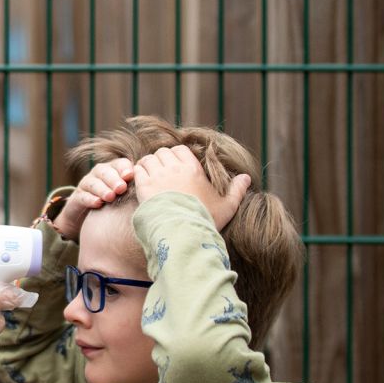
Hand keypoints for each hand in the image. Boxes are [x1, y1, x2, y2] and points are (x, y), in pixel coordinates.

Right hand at [53, 158, 135, 240]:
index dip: (125, 169)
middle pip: (106, 172)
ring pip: (94, 182)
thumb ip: (138, 188)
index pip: (120, 164)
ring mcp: (88, 184)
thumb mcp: (127, 194)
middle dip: (114, 179)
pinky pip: (83, 195)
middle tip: (122, 188)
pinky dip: (90, 199)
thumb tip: (158, 189)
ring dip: (102, 189)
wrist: (87, 214)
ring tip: (110, 197)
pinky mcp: (77, 196)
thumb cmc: (115, 202)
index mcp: (114, 169)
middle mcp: (100, 174)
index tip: (131, 176)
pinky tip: (97, 204)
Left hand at [133, 146, 250, 229]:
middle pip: (162, 152)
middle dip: (160, 159)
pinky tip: (141, 183)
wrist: (183, 232)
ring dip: (148, 165)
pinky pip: (137, 171)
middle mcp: (174, 169)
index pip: (179, 150)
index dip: (175, 155)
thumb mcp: (227, 206)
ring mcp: (158, 177)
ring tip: (150, 176)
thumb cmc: (205, 220)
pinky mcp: (144, 188)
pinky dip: (138, 173)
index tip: (174, 166)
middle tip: (160, 172)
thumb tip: (246, 178)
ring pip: (148, 160)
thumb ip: (237, 190)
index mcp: (193, 169)